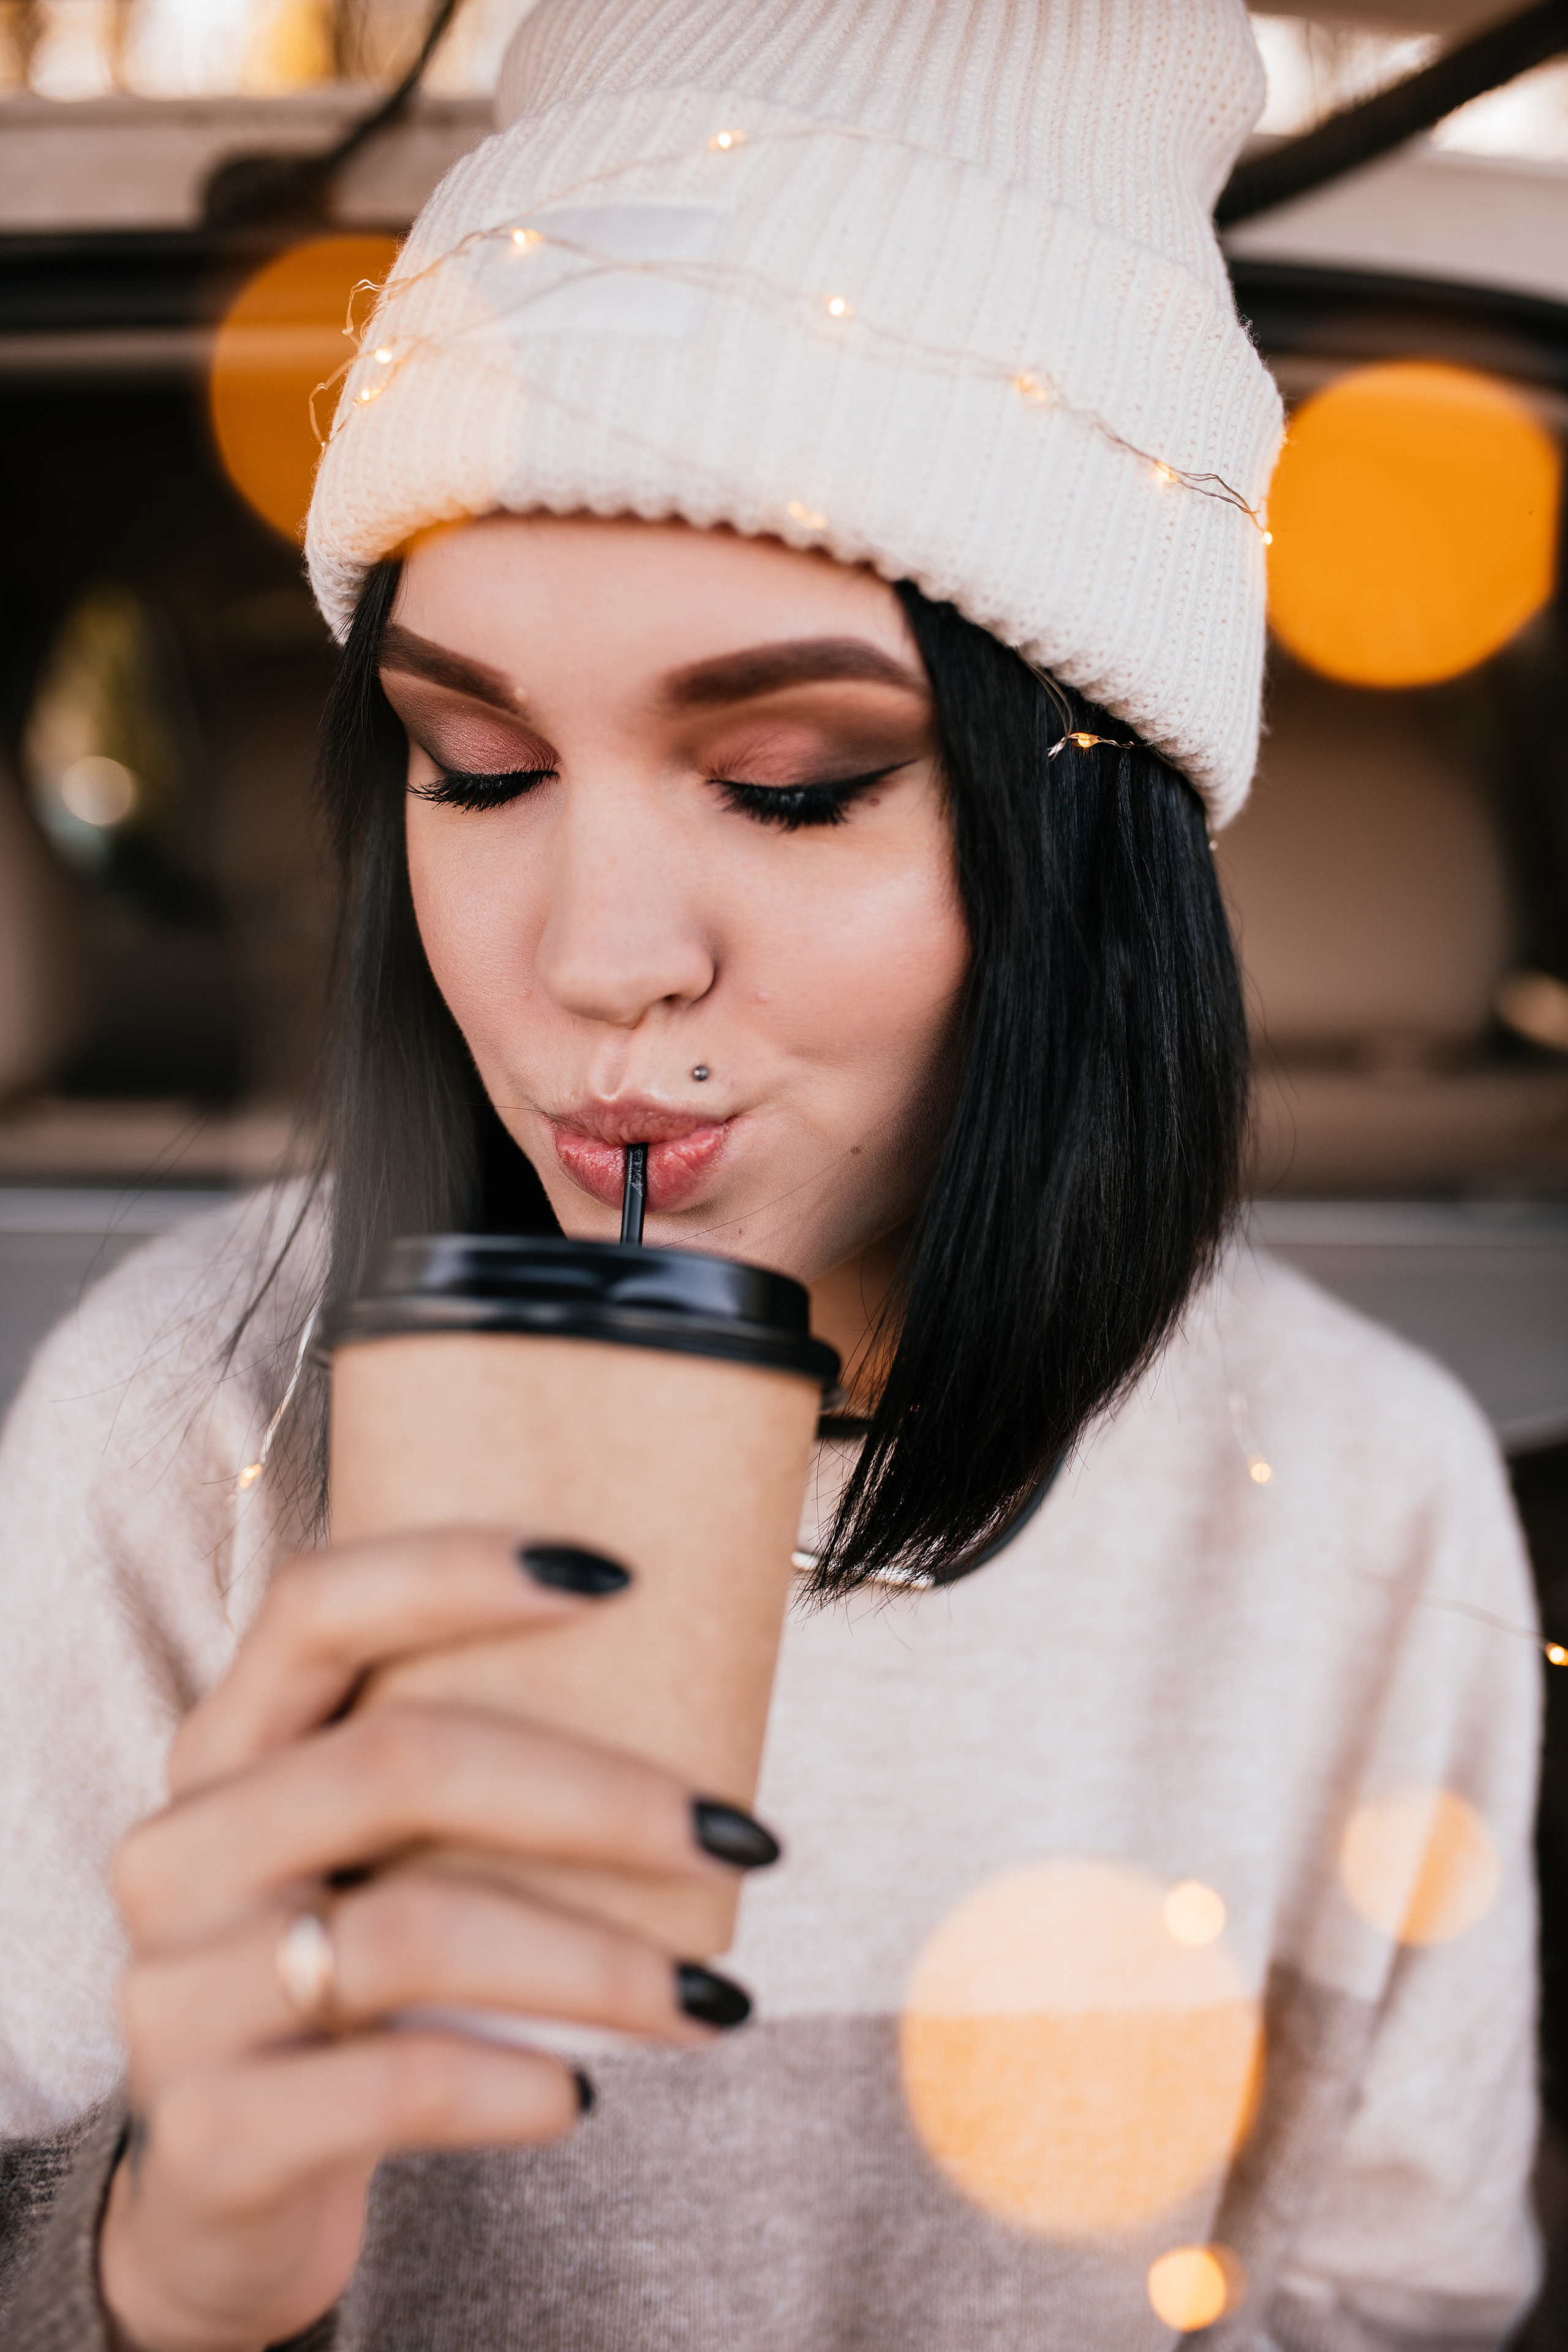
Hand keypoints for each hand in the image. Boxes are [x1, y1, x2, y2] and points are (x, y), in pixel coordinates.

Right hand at [97, 1529, 773, 2351]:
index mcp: (226, 1749)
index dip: (455, 1570)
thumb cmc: (344, 1977)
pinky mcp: (209, 2136)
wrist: (217, 2192)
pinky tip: (581, 2094)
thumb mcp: (364, 1857)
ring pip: (408, 1935)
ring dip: (594, 1964)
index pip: (317, 1605)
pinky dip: (510, 2084)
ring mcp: (177, 1996)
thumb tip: (698, 1697)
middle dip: (597, 1794)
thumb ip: (453, 1774)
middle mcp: (182, 1852)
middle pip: (395, 1766)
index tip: (621, 1575)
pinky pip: (390, 2085)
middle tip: (739, 1835)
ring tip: (711, 2000)